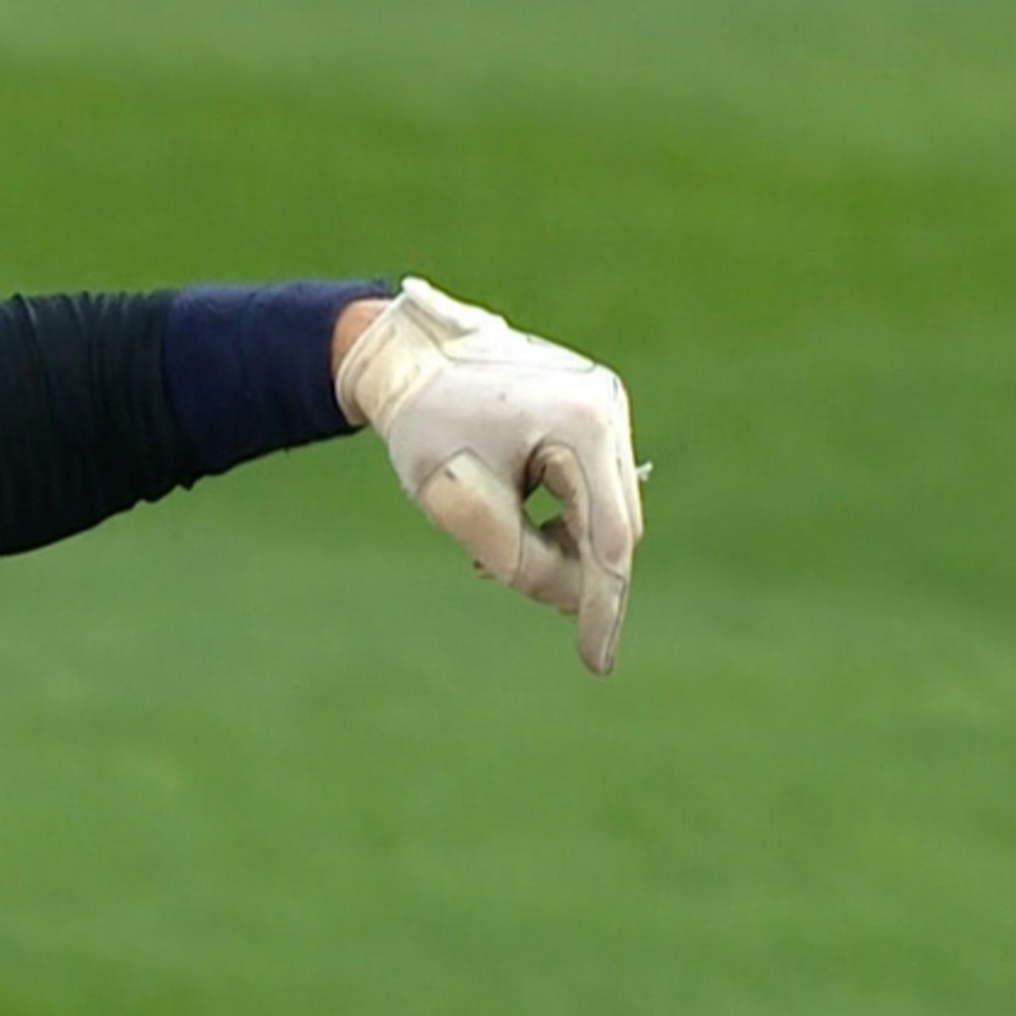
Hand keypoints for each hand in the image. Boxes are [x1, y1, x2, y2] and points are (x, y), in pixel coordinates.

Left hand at [336, 278, 645, 673]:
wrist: (405, 353)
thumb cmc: (422, 422)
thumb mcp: (454, 499)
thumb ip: (516, 557)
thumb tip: (572, 597)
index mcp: (582, 423)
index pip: (607, 537)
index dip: (601, 606)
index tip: (596, 663)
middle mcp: (607, 407)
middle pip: (611, 526)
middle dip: (569, 570)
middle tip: (493, 571)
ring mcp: (603, 405)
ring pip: (600, 511)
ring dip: (557, 544)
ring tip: (485, 541)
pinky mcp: (589, 411)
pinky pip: (586, 488)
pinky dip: (556, 518)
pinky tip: (508, 519)